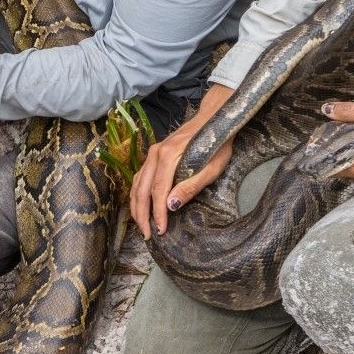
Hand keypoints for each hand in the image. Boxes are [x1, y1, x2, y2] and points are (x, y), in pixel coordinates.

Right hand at [130, 85, 235, 239]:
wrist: (213, 119)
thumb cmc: (217, 143)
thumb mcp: (211, 168)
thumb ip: (190, 186)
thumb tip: (171, 205)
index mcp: (169, 156)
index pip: (158, 191)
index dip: (158, 213)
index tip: (160, 230)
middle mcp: (155, 153)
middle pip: (141, 189)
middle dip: (142, 215)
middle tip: (148, 234)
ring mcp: (152, 153)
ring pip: (137, 184)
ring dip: (137, 207)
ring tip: (142, 225)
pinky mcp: (154, 155)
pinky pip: (140, 177)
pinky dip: (137, 194)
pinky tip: (140, 206)